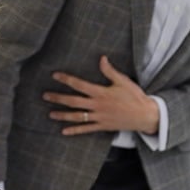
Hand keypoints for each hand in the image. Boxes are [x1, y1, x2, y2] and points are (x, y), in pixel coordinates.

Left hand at [44, 55, 158, 135]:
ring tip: (50, 114)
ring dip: (62, 115)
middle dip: (58, 98)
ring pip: (77, 116)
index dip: (66, 79)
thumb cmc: (135, 96)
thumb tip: (101, 58)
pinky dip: (75, 131)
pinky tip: (64, 132)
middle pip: (73, 102)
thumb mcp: (123, 81)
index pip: (79, 85)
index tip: (55, 75)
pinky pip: (86, 129)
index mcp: (101, 92)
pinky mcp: (102, 126)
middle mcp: (97, 105)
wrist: (145, 115)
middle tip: (45, 96)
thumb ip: (110, 71)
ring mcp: (99, 117)